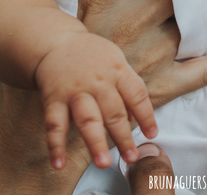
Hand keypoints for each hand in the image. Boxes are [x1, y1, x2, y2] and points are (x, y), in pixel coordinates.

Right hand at [37, 32, 156, 169]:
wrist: (56, 42)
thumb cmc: (93, 57)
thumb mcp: (116, 63)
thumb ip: (127, 90)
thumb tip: (135, 120)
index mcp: (117, 71)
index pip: (137, 94)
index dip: (146, 115)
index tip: (152, 134)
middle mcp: (97, 81)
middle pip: (113, 112)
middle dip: (122, 137)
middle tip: (131, 158)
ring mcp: (75, 91)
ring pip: (86, 119)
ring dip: (95, 142)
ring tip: (103, 163)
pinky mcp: (53, 99)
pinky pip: (54, 124)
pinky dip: (56, 145)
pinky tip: (59, 164)